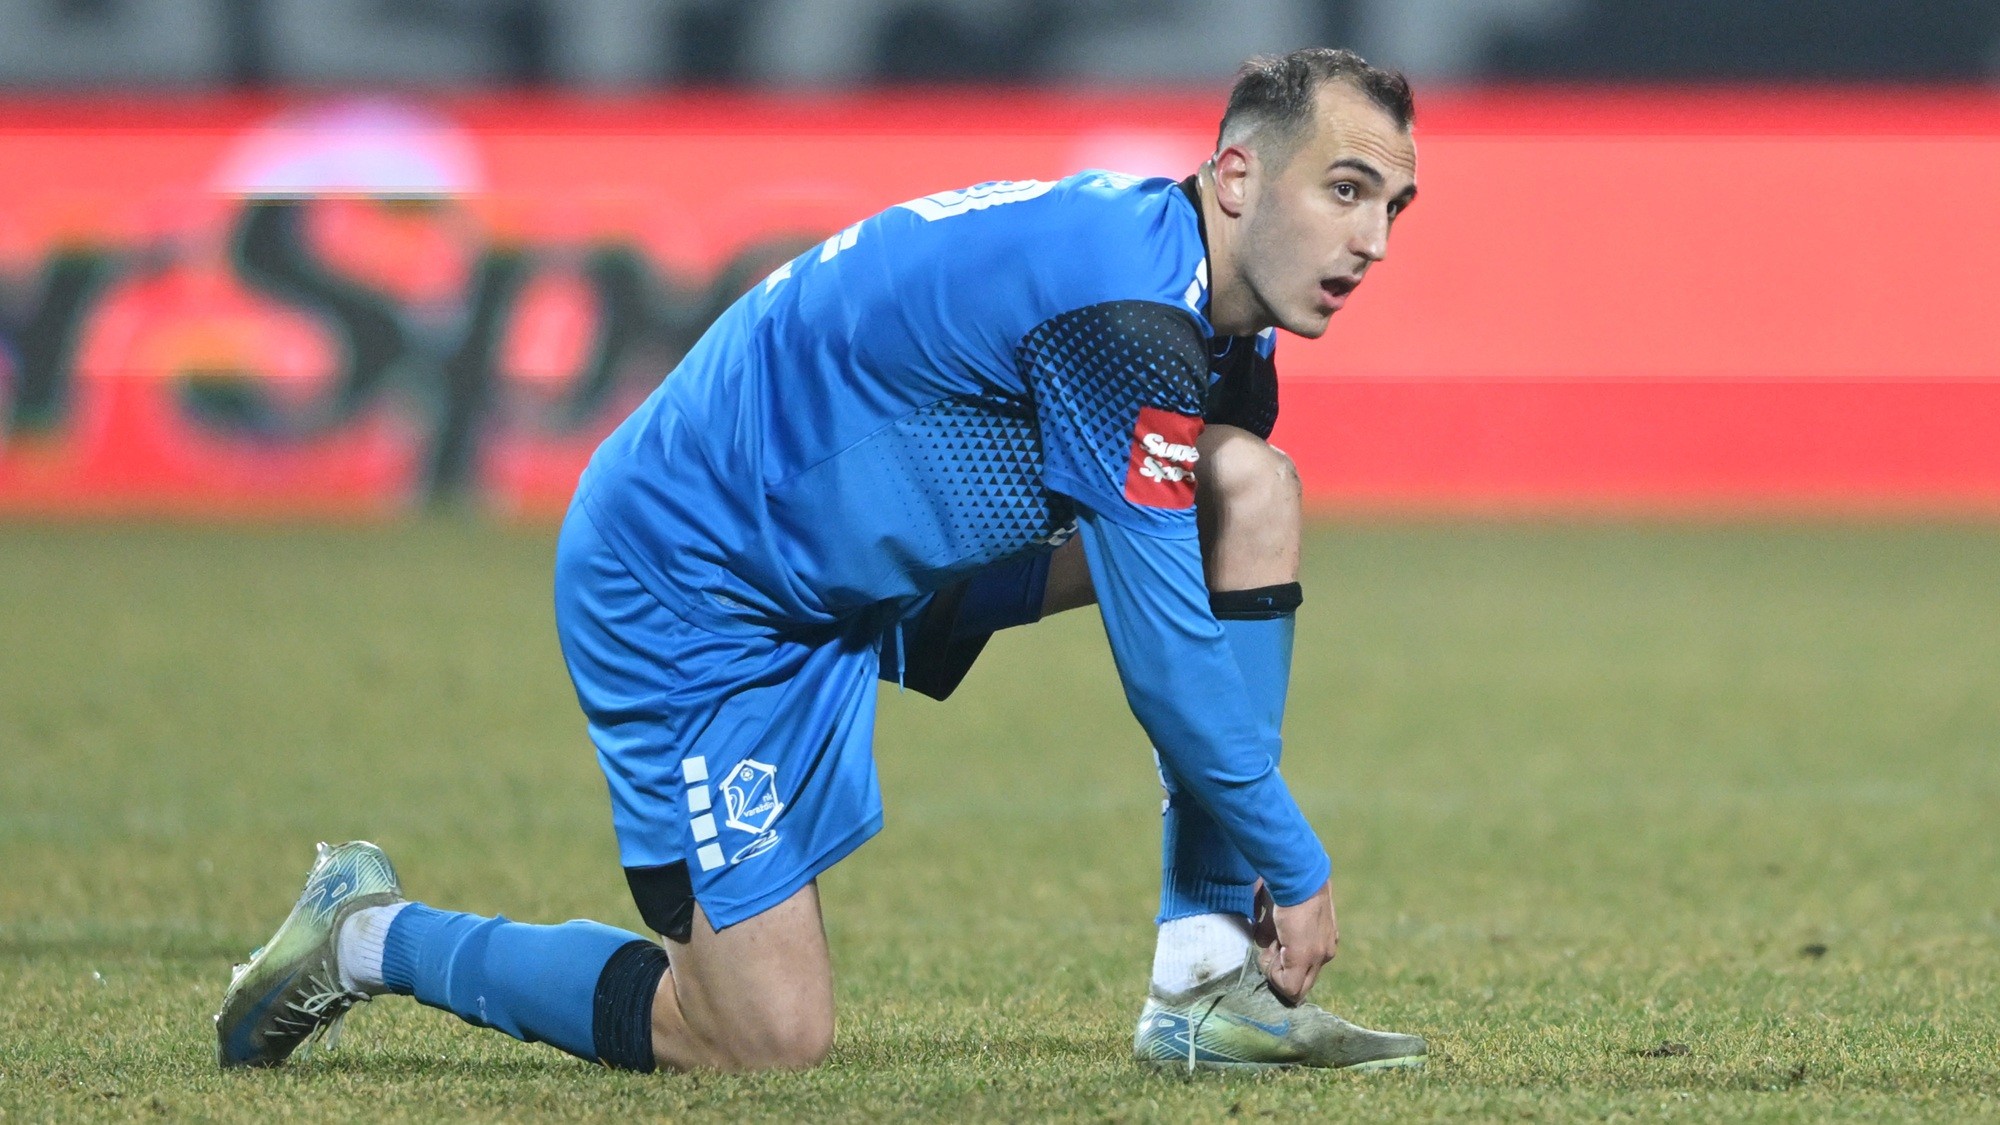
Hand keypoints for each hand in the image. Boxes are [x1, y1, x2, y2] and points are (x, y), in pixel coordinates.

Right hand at [1250, 878, 1337, 1005]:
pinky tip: (1272, 947)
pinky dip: (1273, 973)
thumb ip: (1276, 934)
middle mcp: (1325, 952)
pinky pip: (1288, 985)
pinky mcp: (1304, 957)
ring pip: (1294, 985)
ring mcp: (1318, 956)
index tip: (1273, 944)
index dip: (1283, 964)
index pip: (1304, 969)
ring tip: (1273, 941)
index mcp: (1322, 940)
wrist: (1295, 877)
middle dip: (1280, 974)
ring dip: (1275, 967)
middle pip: (1302, 984)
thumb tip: (1264, 945)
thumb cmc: (1287, 888)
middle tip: (1271, 949)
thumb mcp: (1282, 916)